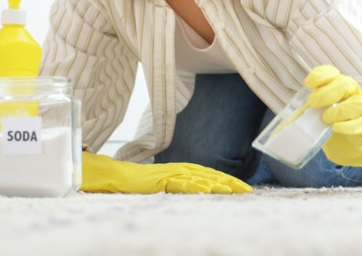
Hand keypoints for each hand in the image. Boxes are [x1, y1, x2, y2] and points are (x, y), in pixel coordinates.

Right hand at [80, 152, 252, 193]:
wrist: (113, 175)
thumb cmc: (136, 182)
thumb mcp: (161, 184)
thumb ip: (177, 185)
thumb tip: (196, 191)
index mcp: (179, 169)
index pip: (208, 173)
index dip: (226, 179)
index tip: (243, 188)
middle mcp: (177, 169)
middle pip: (208, 174)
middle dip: (229, 181)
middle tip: (248, 190)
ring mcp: (168, 173)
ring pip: (198, 178)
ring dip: (217, 184)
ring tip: (234, 191)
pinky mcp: (158, 180)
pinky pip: (179, 183)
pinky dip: (194, 186)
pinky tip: (207, 190)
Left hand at [304, 65, 361, 168]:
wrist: (353, 139)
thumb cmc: (331, 120)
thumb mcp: (315, 114)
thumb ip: (302, 114)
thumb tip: (279, 128)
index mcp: (337, 85)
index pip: (331, 72)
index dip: (321, 75)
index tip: (308, 83)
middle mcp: (351, 93)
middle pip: (345, 84)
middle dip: (327, 92)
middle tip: (313, 102)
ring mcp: (361, 108)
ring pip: (355, 103)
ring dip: (338, 110)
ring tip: (325, 118)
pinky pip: (361, 122)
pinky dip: (347, 125)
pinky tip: (336, 127)